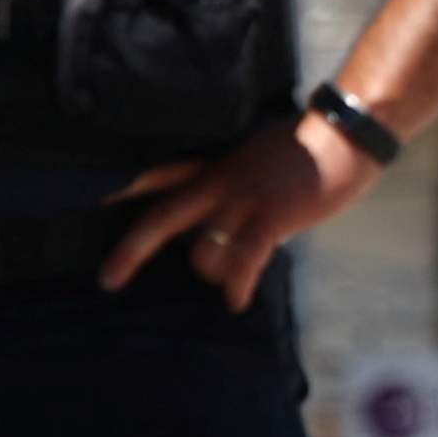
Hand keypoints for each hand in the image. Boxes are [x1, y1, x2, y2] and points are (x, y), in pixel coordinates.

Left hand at [103, 115, 382, 310]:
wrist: (345, 135)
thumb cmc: (310, 149)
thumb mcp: (257, 158)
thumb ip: (234, 185)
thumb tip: (225, 218)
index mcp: (215, 166)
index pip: (158, 176)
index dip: (124, 189)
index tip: (92, 202)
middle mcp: (220, 182)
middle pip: (161, 218)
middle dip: (131, 251)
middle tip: (108, 280)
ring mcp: (244, 199)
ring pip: (204, 253)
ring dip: (211, 275)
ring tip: (228, 283)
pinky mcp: (271, 216)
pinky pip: (243, 262)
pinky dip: (237, 286)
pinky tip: (238, 302)